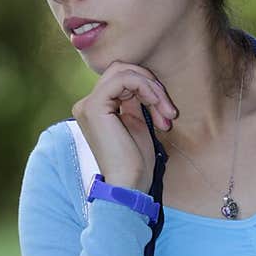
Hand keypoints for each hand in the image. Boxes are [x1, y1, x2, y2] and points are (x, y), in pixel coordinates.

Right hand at [72, 62, 177, 196]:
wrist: (129, 185)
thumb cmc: (136, 162)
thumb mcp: (137, 123)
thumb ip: (134, 101)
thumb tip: (143, 81)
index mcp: (96, 109)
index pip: (121, 79)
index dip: (148, 88)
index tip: (167, 114)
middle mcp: (86, 104)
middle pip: (121, 70)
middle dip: (151, 85)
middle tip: (168, 111)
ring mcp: (87, 104)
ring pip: (123, 71)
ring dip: (152, 88)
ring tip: (166, 113)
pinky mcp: (94, 106)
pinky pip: (124, 79)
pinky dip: (145, 88)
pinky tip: (157, 106)